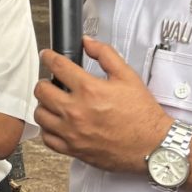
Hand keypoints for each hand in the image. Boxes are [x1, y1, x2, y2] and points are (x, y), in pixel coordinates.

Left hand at [33, 36, 171, 173]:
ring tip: (54, 102)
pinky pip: (47, 138)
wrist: (152, 145)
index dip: (48, 57)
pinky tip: (56, 123)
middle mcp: (76, 111)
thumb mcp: (128, 76)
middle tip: (51, 82)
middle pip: (42, 90)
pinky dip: (48, 129)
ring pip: (40, 115)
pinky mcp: (73, 149)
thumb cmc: (142, 114)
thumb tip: (88, 42)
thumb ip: (105, 55)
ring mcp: (72, 132)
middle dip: (44, 81)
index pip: (57, 66)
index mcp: (90, 90)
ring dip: (44, 105)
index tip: (47, 56)